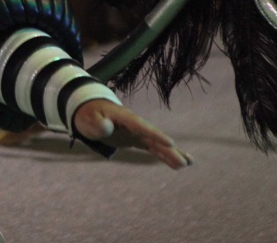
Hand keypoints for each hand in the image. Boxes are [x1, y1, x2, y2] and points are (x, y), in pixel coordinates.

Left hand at [73, 99, 192, 169]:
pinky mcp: (136, 140)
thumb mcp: (88, 118)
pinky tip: (177, 164)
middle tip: (184, 161)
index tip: (170, 143)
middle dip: (168, 149)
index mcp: (125, 117)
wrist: (89, 112)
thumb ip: (96, 123)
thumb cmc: (88, 114)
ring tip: (188, 163)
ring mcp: (137, 133)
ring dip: (172, 153)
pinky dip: (164, 155)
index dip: (155, 134)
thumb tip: (106, 127)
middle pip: (154, 138)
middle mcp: (135, 125)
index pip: (141, 127)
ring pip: (157, 144)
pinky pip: (153, 148)